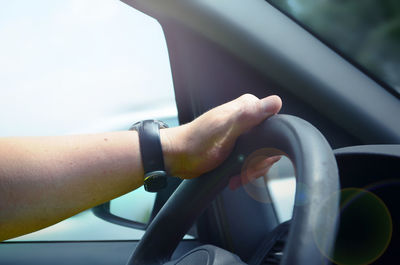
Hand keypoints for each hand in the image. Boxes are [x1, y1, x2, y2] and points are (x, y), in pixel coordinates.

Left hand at [161, 94, 281, 178]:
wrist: (178, 157)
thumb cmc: (196, 142)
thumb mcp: (225, 127)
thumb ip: (250, 114)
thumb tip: (275, 102)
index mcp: (247, 108)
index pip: (275, 125)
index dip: (269, 146)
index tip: (257, 158)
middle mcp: (246, 118)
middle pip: (269, 144)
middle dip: (258, 163)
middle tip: (244, 170)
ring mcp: (242, 134)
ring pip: (261, 155)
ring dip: (251, 170)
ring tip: (237, 177)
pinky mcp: (237, 147)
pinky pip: (251, 162)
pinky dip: (245, 172)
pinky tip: (235, 177)